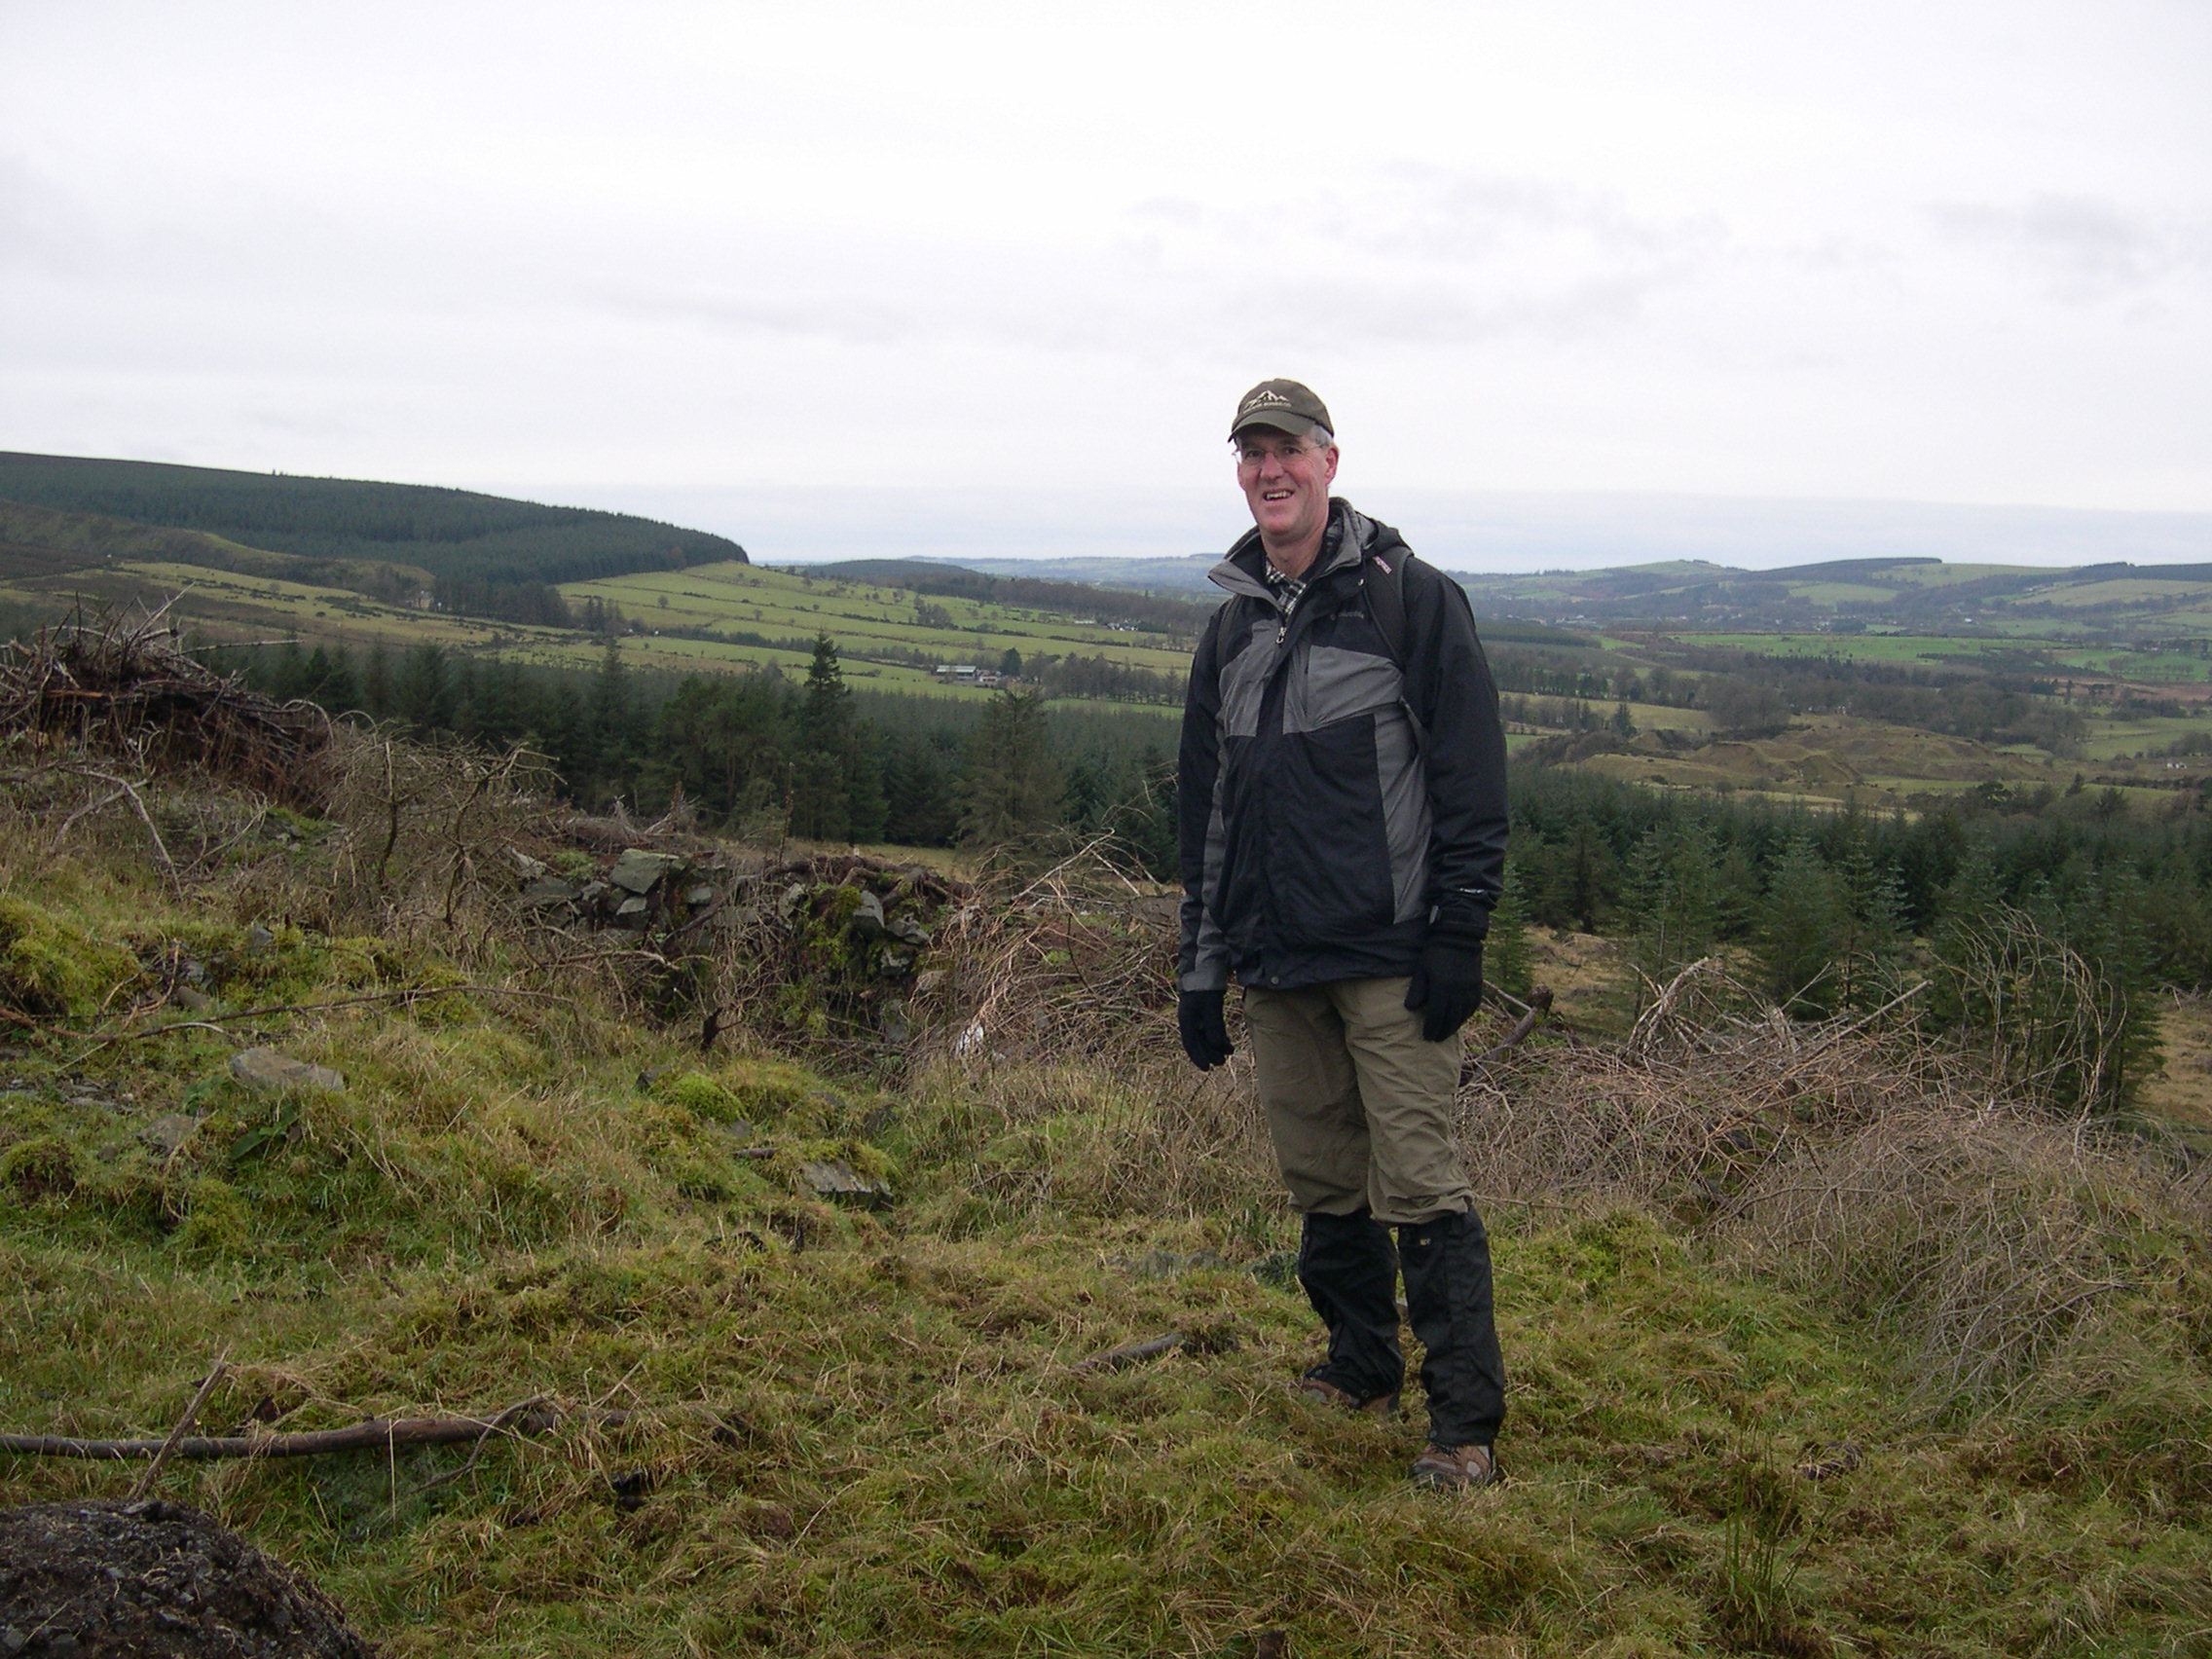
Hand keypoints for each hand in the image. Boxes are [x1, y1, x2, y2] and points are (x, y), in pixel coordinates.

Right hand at [1178, 987, 1233, 1069]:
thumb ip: (1214, 1027)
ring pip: (1205, 1036)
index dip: (1197, 1057)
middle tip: (1222, 1061)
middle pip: (1198, 1042)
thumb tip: (1218, 1046)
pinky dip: (1218, 1036)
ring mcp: (1197, 1015)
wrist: (1205, 967)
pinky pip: (1210, 1028)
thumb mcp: (1211, 1007)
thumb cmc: (1205, 987)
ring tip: (1229, 1051)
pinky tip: (1227, 1041)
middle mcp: (1190, 1019)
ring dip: (1215, 1046)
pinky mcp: (1205, 1010)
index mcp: (1187, 1019)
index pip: (1190, 1044)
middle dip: (1210, 1053)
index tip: (1206, 1068)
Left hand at [1405, 926, 1484, 1041]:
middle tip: (1435, 1039)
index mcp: (1443, 988)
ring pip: (1462, 1016)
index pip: (1437, 1016)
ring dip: (1454, 1026)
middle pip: (1450, 1019)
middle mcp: (1458, 992)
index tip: (1426, 1037)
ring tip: (1445, 1033)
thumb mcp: (1422, 969)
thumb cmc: (1435, 952)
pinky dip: (1464, 1016)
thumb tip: (1410, 1009)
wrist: (1459, 937)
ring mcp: (1470, 990)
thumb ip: (1417, 990)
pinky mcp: (1477, 987)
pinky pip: (1472, 1007)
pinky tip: (1458, 1019)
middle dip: (1442, 1031)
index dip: (1431, 1028)